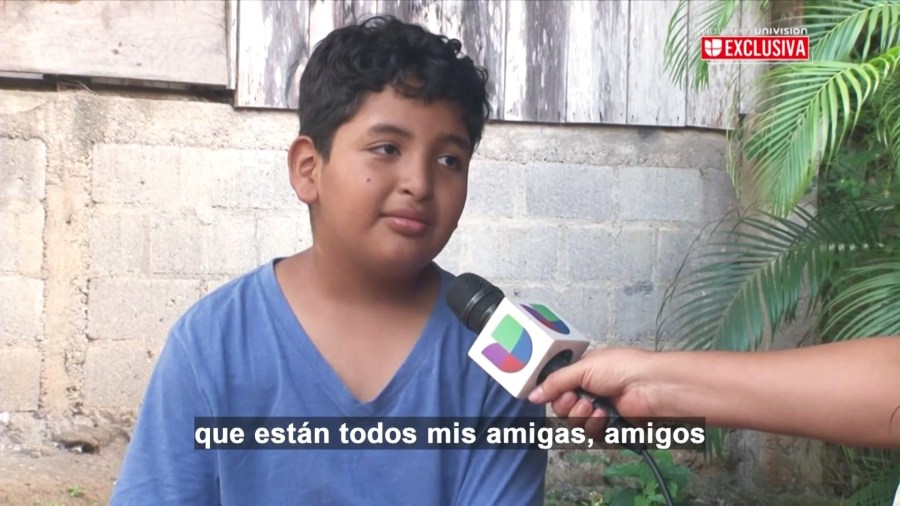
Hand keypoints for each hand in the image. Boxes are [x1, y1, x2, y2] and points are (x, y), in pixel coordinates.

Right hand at [528, 347, 659, 438]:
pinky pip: (591, 434)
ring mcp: (599, 410)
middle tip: (576, 399)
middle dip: (566, 405)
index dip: (552, 393)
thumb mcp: (583, 368)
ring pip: (574, 423)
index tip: (551, 393)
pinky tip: (604, 415)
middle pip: (562, 408)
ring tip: (593, 406)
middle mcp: (589, 391)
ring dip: (581, 416)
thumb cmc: (622, 368)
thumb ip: (555, 382)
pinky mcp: (610, 427)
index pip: (557, 387)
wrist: (650, 386)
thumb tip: (532, 395)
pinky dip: (595, 425)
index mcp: (582, 372)